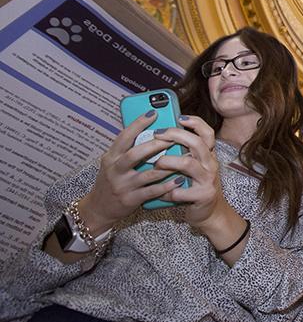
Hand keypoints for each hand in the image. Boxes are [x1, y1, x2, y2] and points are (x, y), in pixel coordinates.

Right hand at [79, 110, 181, 232]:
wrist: (98, 208)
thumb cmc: (111, 180)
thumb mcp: (113, 162)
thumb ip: (128, 149)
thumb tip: (151, 130)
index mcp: (111, 157)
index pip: (124, 137)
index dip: (138, 124)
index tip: (153, 113)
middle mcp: (115, 170)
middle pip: (135, 154)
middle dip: (155, 145)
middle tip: (173, 137)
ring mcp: (123, 186)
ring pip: (148, 174)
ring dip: (168, 166)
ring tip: (184, 158)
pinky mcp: (131, 200)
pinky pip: (152, 191)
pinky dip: (167, 185)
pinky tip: (179, 180)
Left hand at [152, 115, 235, 230]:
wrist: (209, 213)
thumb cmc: (195, 187)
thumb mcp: (194, 167)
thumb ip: (183, 154)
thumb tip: (160, 138)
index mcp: (208, 155)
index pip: (207, 133)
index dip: (195, 123)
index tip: (179, 117)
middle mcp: (211, 164)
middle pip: (197, 143)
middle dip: (176, 135)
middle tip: (158, 134)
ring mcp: (208, 179)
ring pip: (188, 164)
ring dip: (168, 161)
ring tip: (156, 164)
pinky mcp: (203, 195)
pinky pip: (180, 190)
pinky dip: (166, 191)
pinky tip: (160, 192)